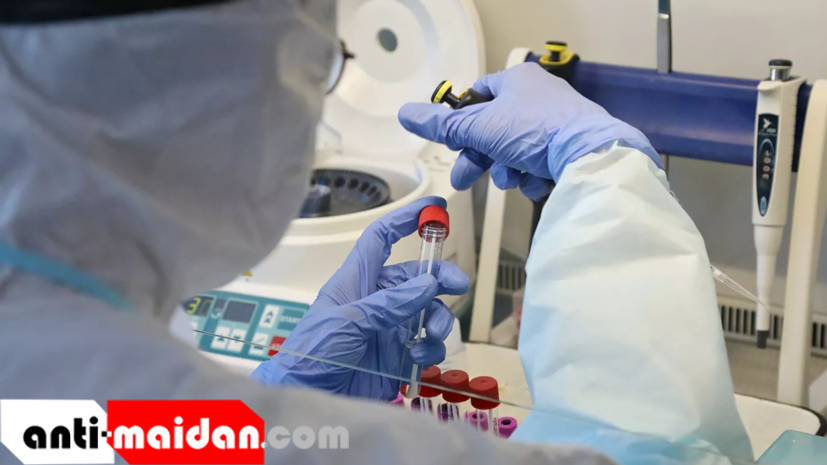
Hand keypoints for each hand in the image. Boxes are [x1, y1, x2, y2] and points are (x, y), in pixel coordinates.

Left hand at [250, 197, 469, 399]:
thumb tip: (427, 285)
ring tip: (430, 334)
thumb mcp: (348, 321)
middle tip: (458, 284)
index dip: (405, 219)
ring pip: (429, 311)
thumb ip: (389, 304)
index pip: (382, 239)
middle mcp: (377, 299)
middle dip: (440, 278)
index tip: (434, 207)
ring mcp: (390, 327)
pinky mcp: (398, 355)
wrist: (307, 397)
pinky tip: (417, 358)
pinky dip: (430, 350)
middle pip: (417, 276)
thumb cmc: (311, 353)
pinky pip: (427, 345)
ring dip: (437, 319)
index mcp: (356, 280)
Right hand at [398, 63, 660, 200]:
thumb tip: (405, 113)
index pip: (478, 97)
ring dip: (507, 170)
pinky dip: (532, 176)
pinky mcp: (569, 147)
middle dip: (480, 158)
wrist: (588, 156)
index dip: (462, 123)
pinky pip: (538, 163)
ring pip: (515, 151)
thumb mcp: (480, 128)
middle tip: (464, 180)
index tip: (454, 144)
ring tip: (514, 179)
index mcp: (516, 80)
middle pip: (494, 131)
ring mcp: (556, 122)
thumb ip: (442, 125)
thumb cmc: (534, 131)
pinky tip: (538, 181)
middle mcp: (538, 96)